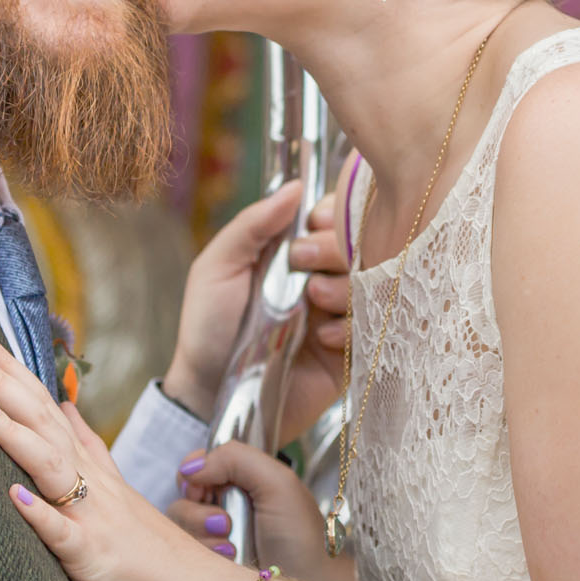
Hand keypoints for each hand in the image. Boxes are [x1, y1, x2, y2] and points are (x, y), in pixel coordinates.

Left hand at [0, 322, 229, 580]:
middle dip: (4, 383)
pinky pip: (63, 533)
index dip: (15, 373)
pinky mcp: (91, 557)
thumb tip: (66, 407)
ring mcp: (91, 518)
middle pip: (44, 422)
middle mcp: (91, 485)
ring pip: (50, 465)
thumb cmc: (151, 553)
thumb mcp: (118, 492)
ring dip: (13, 432)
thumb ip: (89, 450)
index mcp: (92, 471)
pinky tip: (12, 495)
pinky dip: (39, 514)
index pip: (48, 408)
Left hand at [165, 179, 354, 446]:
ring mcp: (337, 316)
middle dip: (336, 248)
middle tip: (303, 264)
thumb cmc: (208, 329)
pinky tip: (320, 338)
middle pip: (360, 246)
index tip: (316, 220)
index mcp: (293, 252)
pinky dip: (347, 328)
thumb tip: (294, 185)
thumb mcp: (218, 267)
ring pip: (371, 286)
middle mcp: (321, 278)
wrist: (210, 395)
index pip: (335, 216)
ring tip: (312, 302)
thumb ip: (252, 225)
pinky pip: (370, 330)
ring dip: (343, 288)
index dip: (334, 213)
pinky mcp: (348, 354)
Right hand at [165, 441, 336, 580]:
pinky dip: (203, 552)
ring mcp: (214, 536)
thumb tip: (191, 467)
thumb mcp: (277, 482)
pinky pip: (184, 552)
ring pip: (180, 524)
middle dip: (198, 508)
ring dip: (201, 531)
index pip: (199, 465)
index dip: (194, 474)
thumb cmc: (301, 536)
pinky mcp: (208, 564)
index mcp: (243, 480)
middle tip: (224, 523)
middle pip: (184, 495)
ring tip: (230, 544)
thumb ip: (235, 458)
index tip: (202, 489)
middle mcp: (226, 505)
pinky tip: (228, 557)